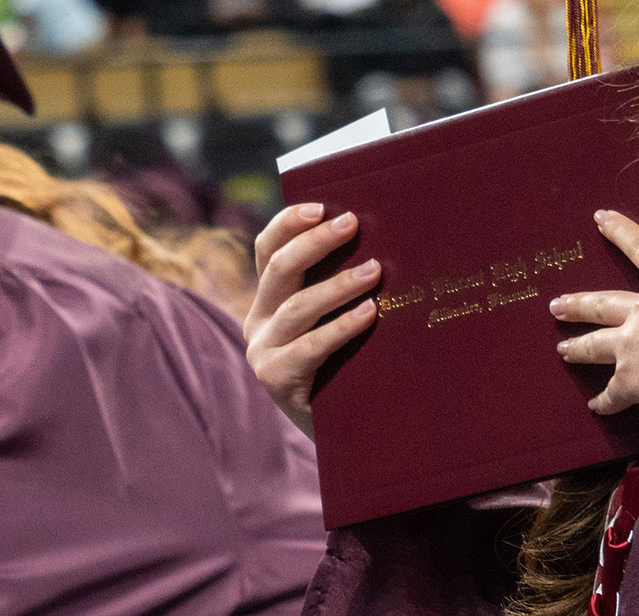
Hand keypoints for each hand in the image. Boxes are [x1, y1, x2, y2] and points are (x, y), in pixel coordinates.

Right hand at [243, 203, 379, 438]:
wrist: (343, 432)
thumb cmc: (350, 365)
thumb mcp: (336, 319)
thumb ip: (341, 287)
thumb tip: (380, 240)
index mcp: (268, 299)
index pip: (267, 250)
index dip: (289, 223)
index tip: (321, 205)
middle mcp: (258, 321)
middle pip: (280, 269)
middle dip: (316, 242)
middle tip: (352, 223)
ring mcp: (263, 351)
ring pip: (297, 307)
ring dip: (338, 285)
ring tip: (375, 271)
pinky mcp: (276, 379)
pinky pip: (310, 347)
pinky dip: (341, 327)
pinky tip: (369, 314)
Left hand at [552, 211, 638, 480]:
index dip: (621, 231)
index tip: (600, 218)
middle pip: (603, 303)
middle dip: (578, 304)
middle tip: (556, 305)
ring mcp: (633, 344)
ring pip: (595, 344)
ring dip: (577, 347)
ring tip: (563, 349)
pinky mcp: (630, 380)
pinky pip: (612, 393)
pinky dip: (604, 402)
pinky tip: (596, 406)